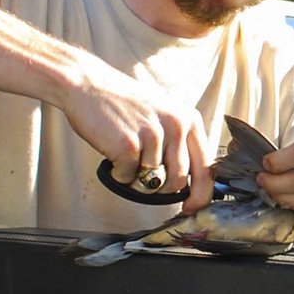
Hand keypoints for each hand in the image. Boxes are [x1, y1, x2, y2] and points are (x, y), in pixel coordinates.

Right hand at [58, 56, 214, 211]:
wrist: (87, 85)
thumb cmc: (123, 103)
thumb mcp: (164, 113)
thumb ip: (180, 142)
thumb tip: (189, 181)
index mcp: (189, 119)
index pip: (206, 167)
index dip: (201, 195)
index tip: (192, 208)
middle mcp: (176, 126)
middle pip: (179, 180)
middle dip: (162, 189)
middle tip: (143, 177)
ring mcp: (153, 135)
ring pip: (153, 182)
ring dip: (136, 178)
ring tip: (125, 154)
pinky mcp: (129, 145)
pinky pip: (128, 178)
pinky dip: (118, 173)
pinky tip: (112, 151)